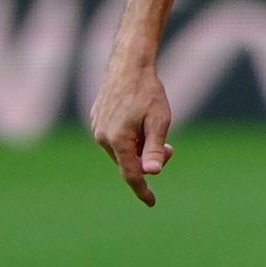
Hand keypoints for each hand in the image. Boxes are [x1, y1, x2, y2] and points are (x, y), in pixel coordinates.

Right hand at [90, 59, 175, 205]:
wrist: (129, 64)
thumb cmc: (148, 91)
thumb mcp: (159, 120)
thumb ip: (154, 147)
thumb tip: (152, 173)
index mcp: (117, 140)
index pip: (131, 174)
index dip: (142, 189)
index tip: (152, 202)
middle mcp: (102, 138)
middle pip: (128, 161)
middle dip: (147, 160)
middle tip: (169, 148)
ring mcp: (97, 128)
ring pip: (121, 150)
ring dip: (138, 148)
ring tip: (153, 127)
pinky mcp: (96, 120)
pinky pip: (114, 138)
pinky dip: (129, 138)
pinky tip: (138, 120)